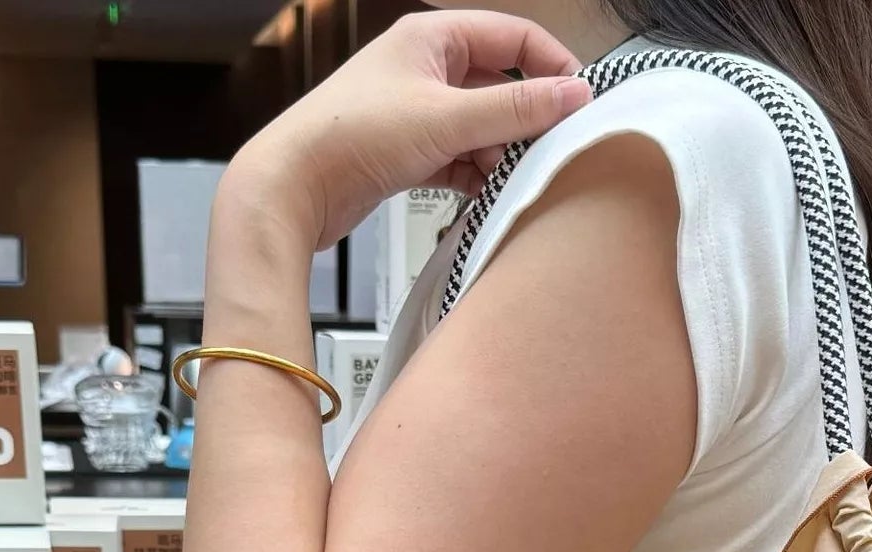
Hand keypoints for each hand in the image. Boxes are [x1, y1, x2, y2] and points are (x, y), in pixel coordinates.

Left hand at [224, 11, 591, 246]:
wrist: (293, 187)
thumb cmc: (350, 136)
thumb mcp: (448, 119)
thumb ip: (516, 108)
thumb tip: (573, 94)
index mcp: (432, 37)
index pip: (513, 37)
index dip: (551, 66)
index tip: (579, 102)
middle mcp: (423, 67)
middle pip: (498, 85)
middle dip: (523, 120)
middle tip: (546, 149)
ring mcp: (414, 111)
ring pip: (479, 127)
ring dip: (498, 153)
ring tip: (507, 178)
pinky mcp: (405, 152)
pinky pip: (457, 158)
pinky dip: (473, 175)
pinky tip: (481, 194)